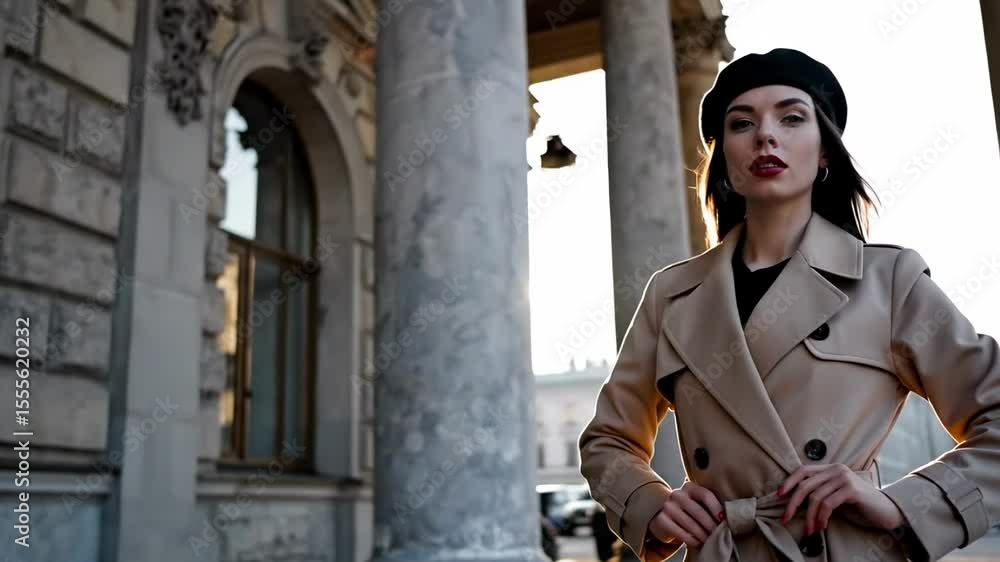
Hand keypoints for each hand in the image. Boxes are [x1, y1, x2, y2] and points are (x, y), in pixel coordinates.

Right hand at [648, 481, 724, 548]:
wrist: (664, 516)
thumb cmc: (687, 510)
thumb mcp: (697, 502)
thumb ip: (709, 505)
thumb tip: (727, 517)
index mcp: (689, 487)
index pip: (705, 495)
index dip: (716, 508)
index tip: (724, 520)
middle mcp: (677, 494)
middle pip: (698, 511)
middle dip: (711, 525)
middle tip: (720, 535)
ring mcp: (668, 507)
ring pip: (691, 524)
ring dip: (703, 535)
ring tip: (711, 541)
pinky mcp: (662, 520)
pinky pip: (681, 533)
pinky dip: (692, 540)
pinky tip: (699, 543)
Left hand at [778, 464, 904, 534]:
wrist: (886, 511)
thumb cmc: (860, 506)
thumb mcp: (836, 496)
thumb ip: (820, 493)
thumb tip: (796, 503)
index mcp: (831, 468)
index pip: (803, 470)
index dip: (789, 482)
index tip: (778, 495)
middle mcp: (837, 470)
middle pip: (805, 485)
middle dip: (792, 504)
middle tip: (785, 518)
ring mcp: (844, 478)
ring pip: (816, 497)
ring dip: (809, 516)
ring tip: (809, 529)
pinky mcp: (851, 490)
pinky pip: (828, 504)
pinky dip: (821, 517)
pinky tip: (821, 526)